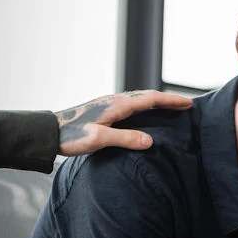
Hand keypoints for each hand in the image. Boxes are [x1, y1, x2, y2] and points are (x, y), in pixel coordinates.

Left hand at [56, 91, 192, 156]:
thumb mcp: (99, 140)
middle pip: (147, 96)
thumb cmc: (71, 137)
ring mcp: (108, 104)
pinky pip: (131, 104)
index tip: (188, 103)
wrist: (48, 132)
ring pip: (139, 99)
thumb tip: (150, 141)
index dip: (171, 101)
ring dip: (156, 101)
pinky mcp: (103, 110)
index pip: (151, 100)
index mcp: (117, 105)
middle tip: (185, 104)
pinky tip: (144, 114)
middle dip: (168, 100)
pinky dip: (144, 106)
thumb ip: (125, 139)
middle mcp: (115, 100)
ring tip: (170, 107)